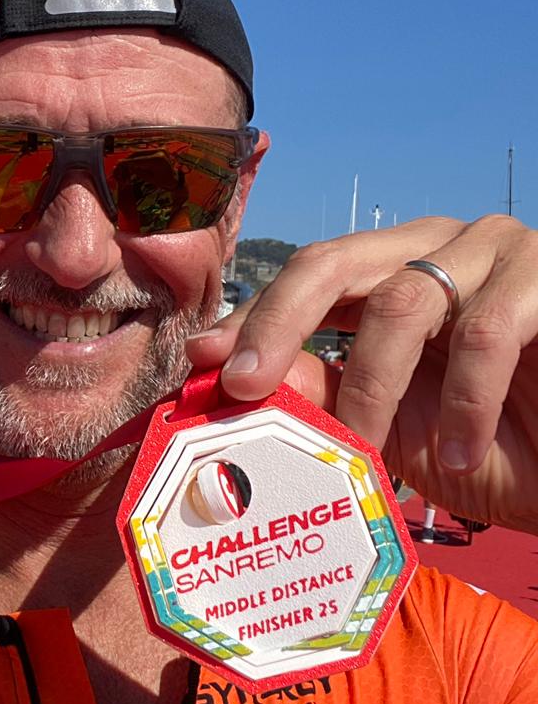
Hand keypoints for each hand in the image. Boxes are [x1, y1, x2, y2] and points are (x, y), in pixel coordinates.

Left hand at [186, 216, 537, 531]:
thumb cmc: (492, 449)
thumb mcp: (389, 427)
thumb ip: (322, 392)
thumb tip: (230, 374)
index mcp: (398, 270)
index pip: (309, 272)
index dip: (255, 316)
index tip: (201, 365)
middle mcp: (443, 246)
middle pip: (338, 261)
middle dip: (280, 325)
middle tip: (241, 388)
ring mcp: (502, 252)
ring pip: (407, 301)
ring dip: (379, 388)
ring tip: (374, 457)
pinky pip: (491, 329)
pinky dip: (467, 401)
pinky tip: (462, 453)